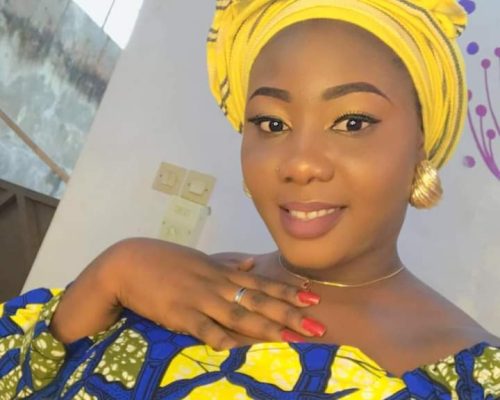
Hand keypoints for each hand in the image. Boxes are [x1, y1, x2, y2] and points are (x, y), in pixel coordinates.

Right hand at [50, 238, 323, 349]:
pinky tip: (238, 348)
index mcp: (221, 273)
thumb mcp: (200, 260)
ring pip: (238, 314)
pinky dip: (221, 338)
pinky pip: (203, 329)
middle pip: (258, 301)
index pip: (261, 284)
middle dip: (289, 313)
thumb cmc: (165, 262)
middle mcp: (216, 285)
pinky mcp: (178, 314)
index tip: (313, 299)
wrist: (128, 263)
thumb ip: (228, 263)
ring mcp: (198, 299)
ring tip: (291, 338)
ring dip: (266, 327)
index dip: (288, 292)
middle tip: (316, 326)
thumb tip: (253, 264)